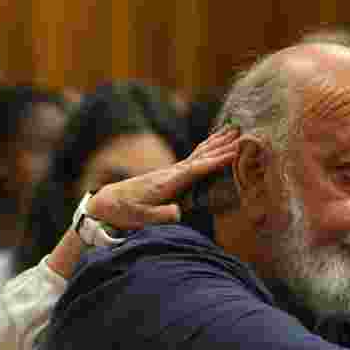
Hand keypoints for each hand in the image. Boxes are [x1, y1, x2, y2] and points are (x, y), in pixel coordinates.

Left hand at [86, 127, 238, 229]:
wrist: (107, 203)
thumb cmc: (124, 213)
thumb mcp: (140, 219)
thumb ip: (160, 216)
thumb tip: (179, 212)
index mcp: (167, 183)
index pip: (196, 169)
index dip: (216, 161)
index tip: (234, 152)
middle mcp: (171, 173)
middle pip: (201, 156)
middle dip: (222, 146)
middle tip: (242, 133)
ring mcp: (171, 172)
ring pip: (199, 153)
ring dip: (216, 142)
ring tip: (233, 130)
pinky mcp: (170, 175)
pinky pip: (194, 157)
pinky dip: (206, 147)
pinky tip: (213, 142)